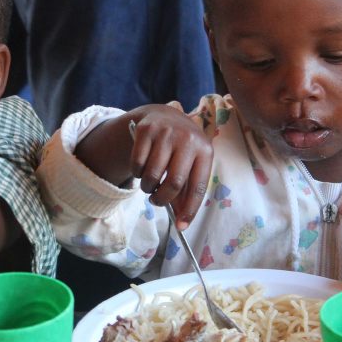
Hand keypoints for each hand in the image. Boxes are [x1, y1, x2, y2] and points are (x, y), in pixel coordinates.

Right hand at [76, 104, 212, 229]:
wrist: (164, 115)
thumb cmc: (180, 148)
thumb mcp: (190, 164)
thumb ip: (185, 190)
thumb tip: (180, 221)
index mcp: (205, 150)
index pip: (198, 186)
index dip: (190, 209)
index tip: (181, 226)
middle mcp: (188, 139)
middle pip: (175, 183)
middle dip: (162, 199)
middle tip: (156, 201)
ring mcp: (167, 133)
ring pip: (153, 175)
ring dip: (147, 188)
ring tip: (149, 184)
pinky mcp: (147, 130)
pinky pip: (137, 164)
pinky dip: (137, 173)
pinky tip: (141, 169)